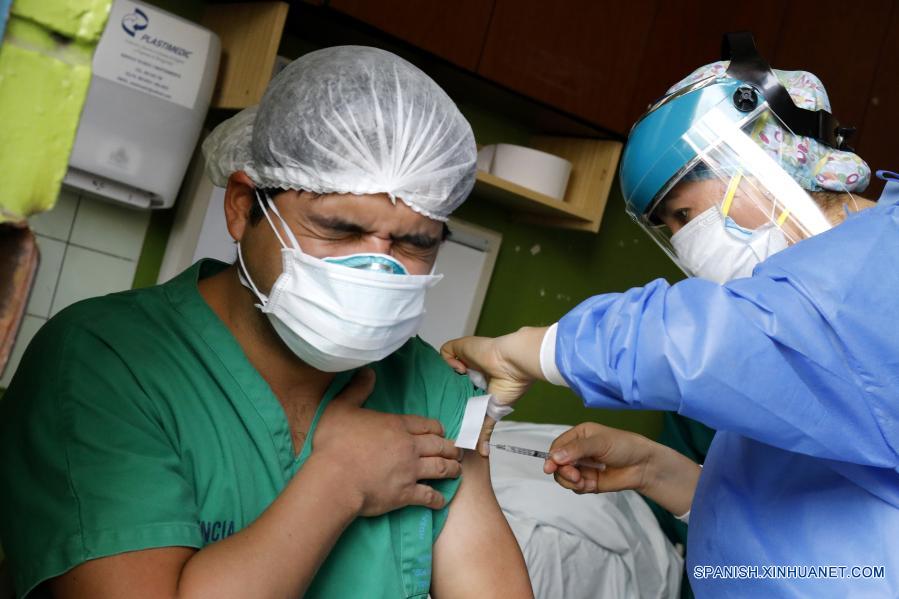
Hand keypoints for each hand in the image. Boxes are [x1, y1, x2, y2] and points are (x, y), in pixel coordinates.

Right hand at [314, 369, 463, 516]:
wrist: (334, 479)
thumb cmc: (334, 444)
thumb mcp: (341, 408)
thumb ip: (357, 389)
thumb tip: (368, 372)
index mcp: (395, 425)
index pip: (425, 424)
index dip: (436, 428)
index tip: (442, 431)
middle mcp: (408, 447)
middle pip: (438, 445)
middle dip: (450, 447)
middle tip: (457, 450)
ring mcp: (409, 471)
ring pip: (440, 468)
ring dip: (452, 468)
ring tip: (457, 470)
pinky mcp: (405, 494)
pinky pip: (428, 496)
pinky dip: (437, 499)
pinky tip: (441, 500)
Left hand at [441, 327, 546, 455]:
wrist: (513, 364)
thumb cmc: (510, 385)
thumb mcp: (493, 412)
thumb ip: (483, 430)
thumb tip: (482, 453)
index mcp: (477, 383)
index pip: (456, 391)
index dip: (450, 398)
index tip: (449, 408)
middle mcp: (469, 370)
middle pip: (447, 377)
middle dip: (444, 387)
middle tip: (446, 398)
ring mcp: (465, 358)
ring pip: (443, 364)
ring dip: (447, 373)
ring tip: (457, 382)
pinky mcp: (461, 347)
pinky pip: (445, 352)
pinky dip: (449, 361)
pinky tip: (461, 369)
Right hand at [544, 422, 654, 494]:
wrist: (644, 466)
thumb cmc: (624, 446)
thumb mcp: (599, 443)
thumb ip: (577, 449)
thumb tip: (554, 457)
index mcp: (579, 436)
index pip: (557, 446)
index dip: (552, 457)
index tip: (550, 468)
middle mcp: (578, 451)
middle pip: (557, 463)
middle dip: (563, 472)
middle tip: (575, 476)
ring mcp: (583, 467)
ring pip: (564, 477)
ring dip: (570, 481)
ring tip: (584, 482)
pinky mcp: (589, 482)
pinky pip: (575, 487)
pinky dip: (579, 488)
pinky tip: (591, 485)